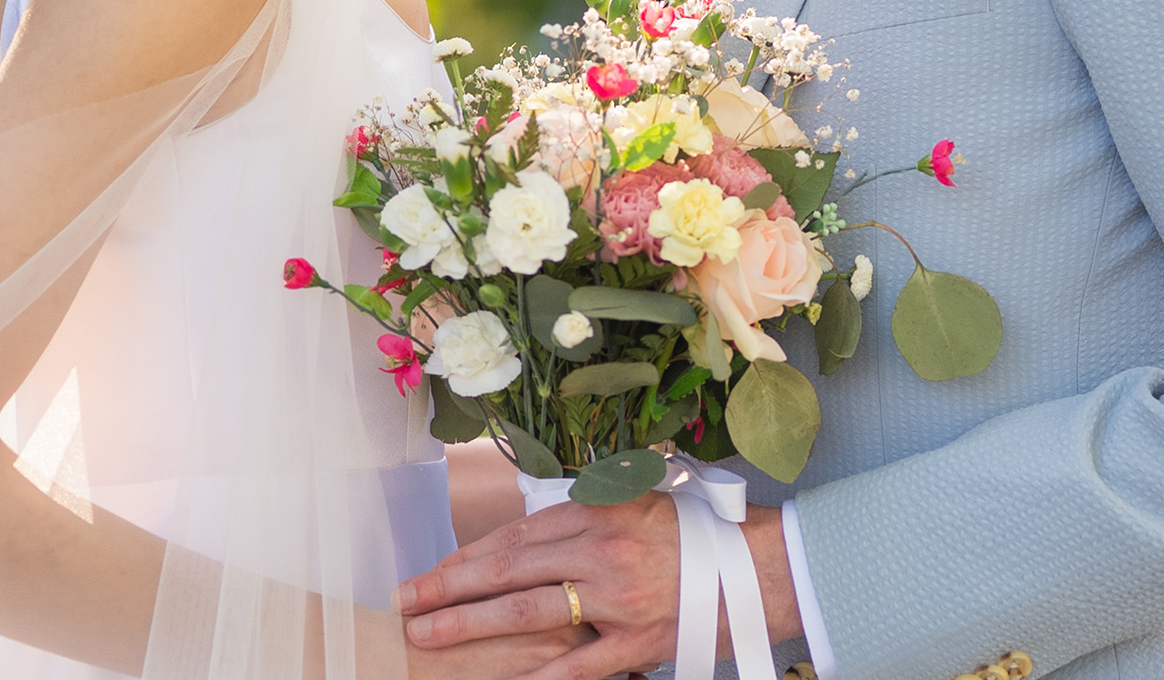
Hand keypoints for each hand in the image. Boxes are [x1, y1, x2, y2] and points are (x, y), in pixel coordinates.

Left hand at [397, 497, 795, 679]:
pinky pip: (577, 666)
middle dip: (449, 588)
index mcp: (596, 513)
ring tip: (430, 635)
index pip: (512, 538)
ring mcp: (618, 600)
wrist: (758, 568)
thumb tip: (521, 538)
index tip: (427, 573)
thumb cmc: (693, 532)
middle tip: (405, 603)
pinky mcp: (637, 643)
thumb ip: (580, 515)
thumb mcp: (634, 502)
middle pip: (507, 571)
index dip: (463, 557)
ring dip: (472, 623)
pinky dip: (536, 677)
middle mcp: (601, 552)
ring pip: (529, 612)